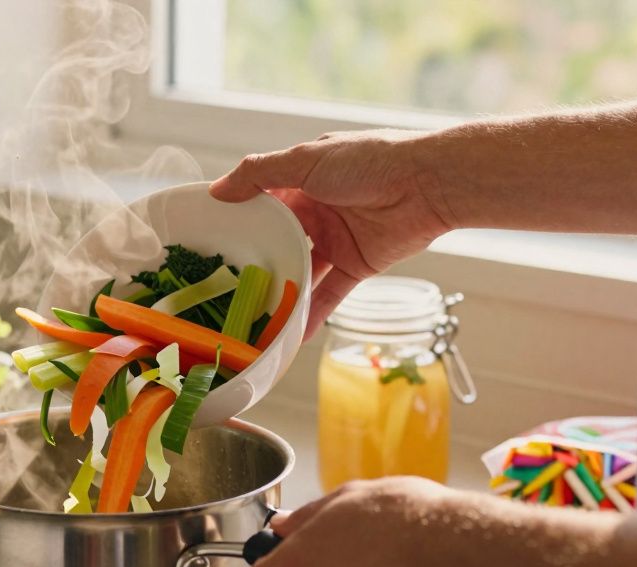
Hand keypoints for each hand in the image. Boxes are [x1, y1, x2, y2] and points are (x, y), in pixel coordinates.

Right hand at [209, 130, 454, 338]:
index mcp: (301, 182)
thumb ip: (260, 175)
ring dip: (281, 293)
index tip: (208, 243)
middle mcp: (315, 212)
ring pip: (301, 272)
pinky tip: (291, 335)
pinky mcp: (357, 265)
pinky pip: (329, 294)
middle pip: (277, 242)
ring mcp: (335, 240)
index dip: (237, 220)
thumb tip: (217, 190)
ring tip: (251, 318)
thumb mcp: (306, 161)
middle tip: (222, 289)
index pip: (260, 203)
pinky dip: (312, 314)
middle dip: (254, 264)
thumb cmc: (368, 161)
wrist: (429, 183)